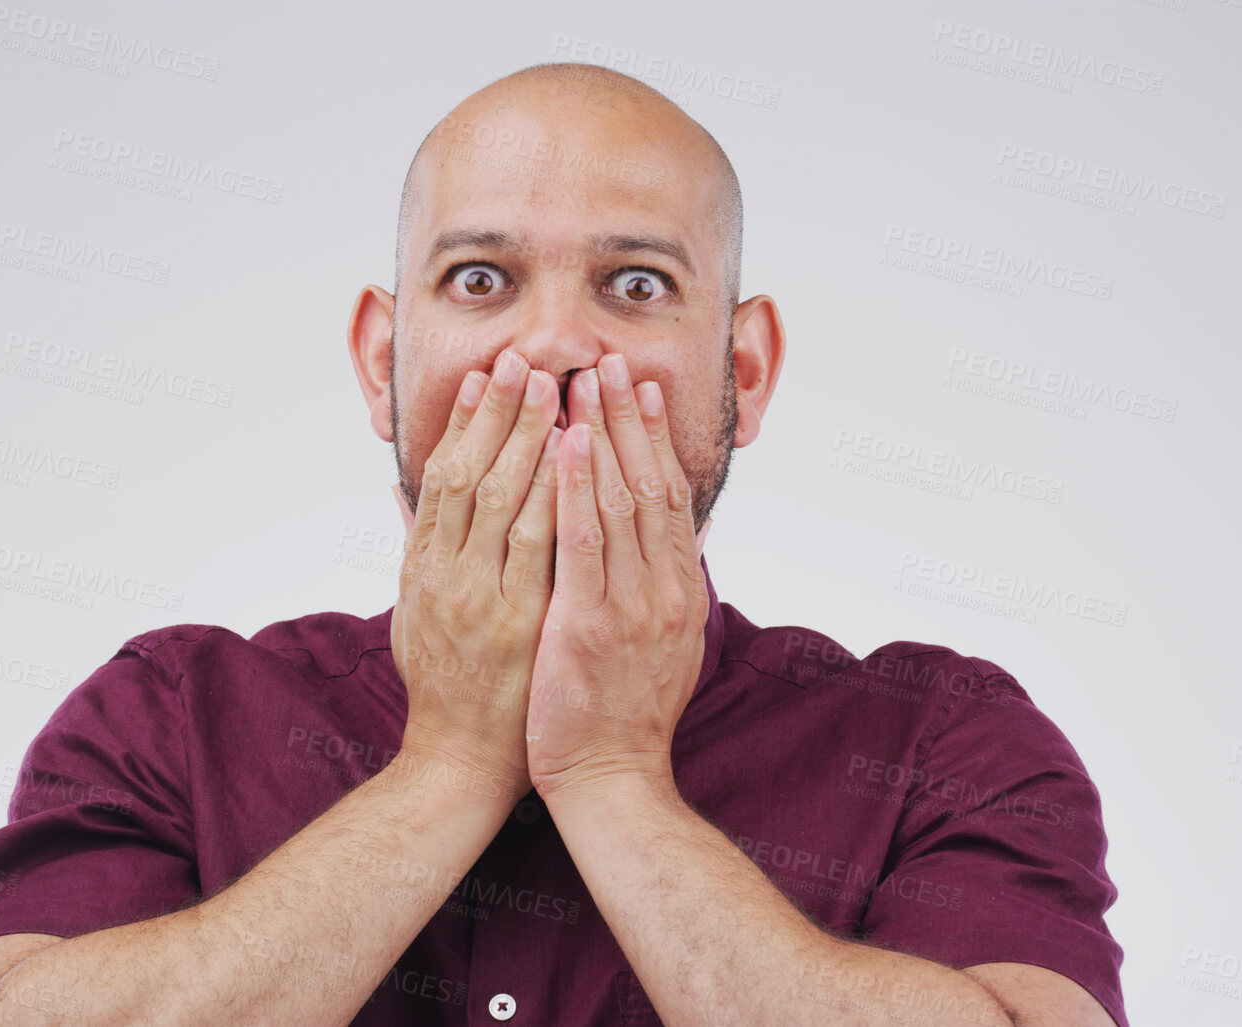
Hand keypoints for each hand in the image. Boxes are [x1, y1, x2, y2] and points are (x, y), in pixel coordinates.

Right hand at [390, 349, 562, 805]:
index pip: (444, 476)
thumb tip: (405, 495)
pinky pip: (538, 546)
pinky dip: (555, 495)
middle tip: (523, 359)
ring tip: (552, 387)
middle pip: (472, 473)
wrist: (458, 766)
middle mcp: (445, 574)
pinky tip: (573, 456)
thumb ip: (418, 552)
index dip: (465, 422)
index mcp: (423, 568)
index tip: (486, 377)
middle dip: (500, 413)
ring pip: (503, 498)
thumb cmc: (447, 692)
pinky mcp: (515, 623)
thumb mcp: (415, 615)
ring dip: (529, 437)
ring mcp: (480, 597)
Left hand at [525, 353, 709, 799]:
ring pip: (618, 501)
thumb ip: (664, 587)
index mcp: (679, 591)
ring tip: (581, 381)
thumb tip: (678, 537)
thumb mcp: (662, 644)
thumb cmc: (622, 716)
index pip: (669, 496)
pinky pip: (581, 543)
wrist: (612, 782)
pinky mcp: (590, 625)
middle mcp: (664, 590)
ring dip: (598, 433)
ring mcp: (631, 607)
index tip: (639, 388)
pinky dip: (573, 488)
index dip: (654, 437)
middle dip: (626, 417)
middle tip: (608, 361)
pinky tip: (562, 444)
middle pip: (648, 484)